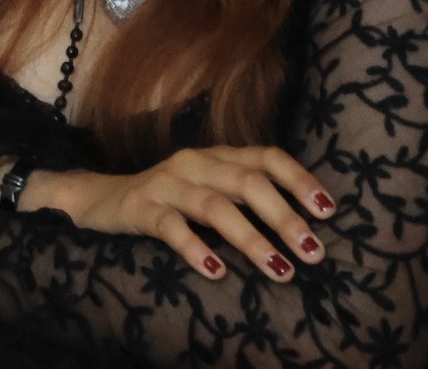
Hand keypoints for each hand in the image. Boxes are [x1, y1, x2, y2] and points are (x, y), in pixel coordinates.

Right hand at [28, 146, 335, 282]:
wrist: (98, 200)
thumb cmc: (170, 201)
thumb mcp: (210, 190)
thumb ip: (247, 200)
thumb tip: (306, 231)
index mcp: (218, 156)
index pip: (266, 157)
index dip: (300, 180)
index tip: (329, 211)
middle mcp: (196, 163)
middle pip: (248, 182)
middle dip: (285, 218)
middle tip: (314, 253)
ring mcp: (166, 184)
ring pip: (215, 206)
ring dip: (253, 239)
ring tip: (282, 271)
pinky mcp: (140, 208)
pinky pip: (170, 227)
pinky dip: (195, 247)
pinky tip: (216, 270)